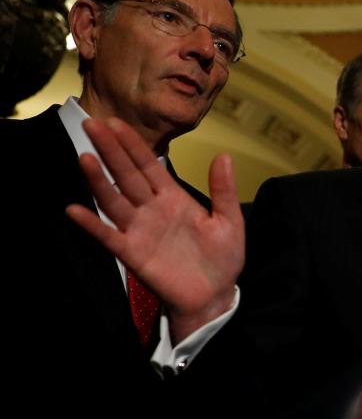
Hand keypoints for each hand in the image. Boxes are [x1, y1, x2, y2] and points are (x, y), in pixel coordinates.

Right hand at [65, 118, 243, 343]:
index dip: (133, 145)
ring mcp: (140, 230)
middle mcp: (152, 209)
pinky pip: (109, 236)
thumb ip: (223, 191)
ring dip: (98, 181)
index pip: (149, 165)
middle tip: (91, 124)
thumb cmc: (222, 258)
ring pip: (114, 200)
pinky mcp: (133, 254)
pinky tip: (74, 210)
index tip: (115, 122)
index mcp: (173, 197)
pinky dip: (92, 225)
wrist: (215, 296)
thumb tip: (224, 155)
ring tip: (84, 158)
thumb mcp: (229, 222)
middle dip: (110, 151)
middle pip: (127, 175)